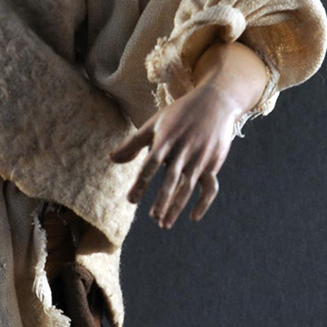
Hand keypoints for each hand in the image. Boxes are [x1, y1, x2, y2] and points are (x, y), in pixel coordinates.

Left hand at [109, 82, 240, 228]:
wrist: (216, 102)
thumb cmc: (180, 114)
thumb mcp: (155, 123)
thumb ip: (133, 143)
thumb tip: (111, 159)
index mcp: (167, 140)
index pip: (151, 164)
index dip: (142, 183)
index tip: (132, 200)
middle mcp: (184, 150)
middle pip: (172, 179)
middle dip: (162, 200)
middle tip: (152, 216)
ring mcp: (200, 158)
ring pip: (188, 186)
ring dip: (177, 207)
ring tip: (164, 224)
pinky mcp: (213, 163)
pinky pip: (210, 187)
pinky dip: (203, 203)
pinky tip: (193, 217)